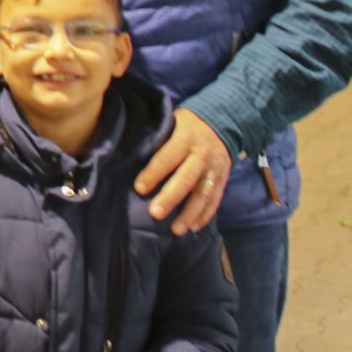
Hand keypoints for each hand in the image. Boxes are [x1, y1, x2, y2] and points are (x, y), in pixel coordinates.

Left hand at [134, 107, 231, 233]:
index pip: (167, 157)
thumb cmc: (185, 125)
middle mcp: (202, 154)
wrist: (222, 121)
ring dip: (190, 213)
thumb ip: (157, 138)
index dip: (153, 173)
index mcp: (185, 138)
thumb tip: (128, 155)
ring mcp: (215, 168)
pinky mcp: (223, 179)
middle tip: (155, 214)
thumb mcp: (171, 122)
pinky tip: (193, 227)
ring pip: (203, 193)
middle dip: (170, 197)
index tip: (139, 188)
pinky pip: (215, 199)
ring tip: (176, 230)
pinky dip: (205, 214)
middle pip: (186, 178)